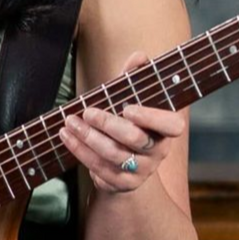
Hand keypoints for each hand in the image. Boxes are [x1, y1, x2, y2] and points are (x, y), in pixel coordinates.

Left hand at [58, 52, 186, 195]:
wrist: (128, 169)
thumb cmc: (130, 125)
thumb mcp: (134, 101)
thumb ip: (136, 79)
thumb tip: (139, 55)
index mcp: (166, 130)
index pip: (172, 125)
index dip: (151, 117)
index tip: (127, 108)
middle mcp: (158, 152)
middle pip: (134, 139)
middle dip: (108, 124)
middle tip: (88, 112)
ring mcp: (141, 171)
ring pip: (112, 154)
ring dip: (87, 137)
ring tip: (70, 122)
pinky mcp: (121, 184)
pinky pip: (98, 168)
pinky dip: (79, 150)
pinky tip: (67, 137)